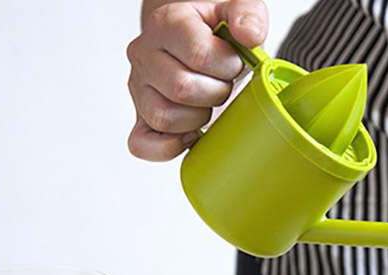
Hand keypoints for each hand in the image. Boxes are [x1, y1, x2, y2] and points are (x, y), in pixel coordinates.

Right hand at [127, 0, 267, 160]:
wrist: (194, 40)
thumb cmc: (215, 31)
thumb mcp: (235, 10)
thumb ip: (248, 14)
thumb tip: (249, 35)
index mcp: (167, 23)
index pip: (199, 54)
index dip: (227, 65)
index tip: (232, 62)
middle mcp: (144, 54)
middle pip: (182, 89)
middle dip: (216, 93)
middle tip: (223, 84)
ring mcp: (138, 88)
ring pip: (164, 118)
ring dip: (197, 118)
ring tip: (207, 102)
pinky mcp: (140, 117)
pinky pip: (142, 144)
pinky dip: (170, 147)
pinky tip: (192, 133)